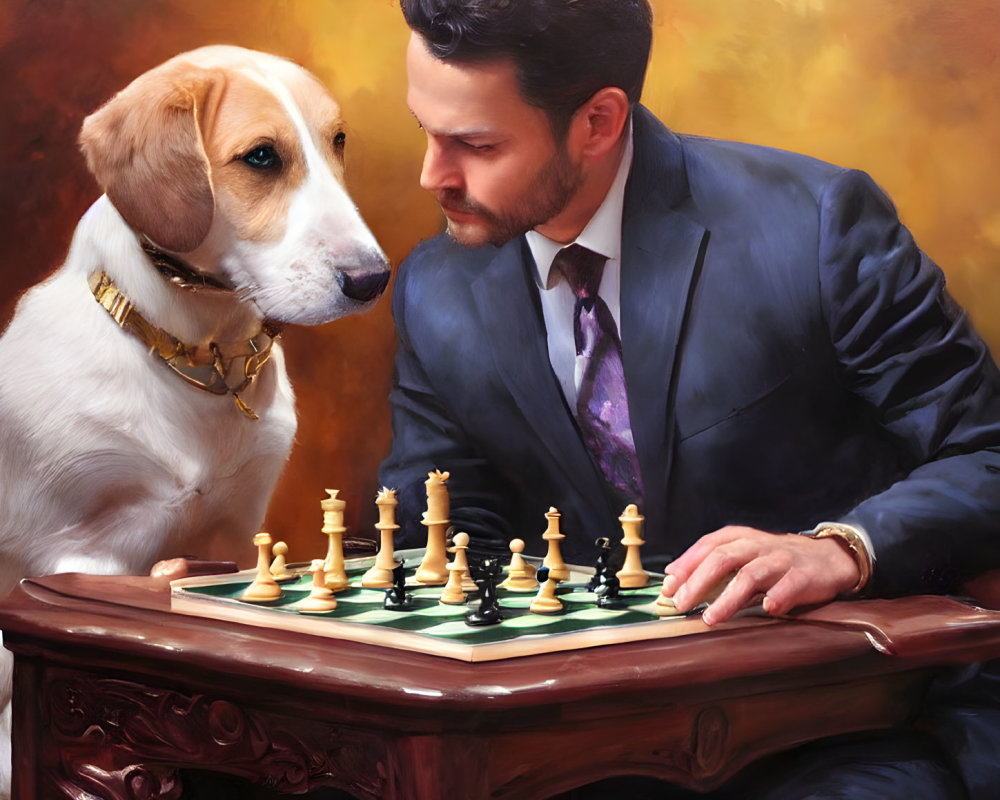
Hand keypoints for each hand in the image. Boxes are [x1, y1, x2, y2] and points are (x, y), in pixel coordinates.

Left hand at [661, 525, 860, 625]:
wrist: (828, 557)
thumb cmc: (776, 559)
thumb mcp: (744, 552)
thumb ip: (711, 561)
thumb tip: (671, 575)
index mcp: (741, 537)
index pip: (707, 546)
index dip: (685, 565)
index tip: (667, 587)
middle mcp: (758, 545)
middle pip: (722, 559)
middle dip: (698, 582)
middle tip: (681, 604)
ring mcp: (781, 560)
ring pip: (750, 575)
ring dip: (728, 598)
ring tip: (711, 618)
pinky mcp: (804, 576)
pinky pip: (789, 585)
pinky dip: (777, 597)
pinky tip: (767, 610)